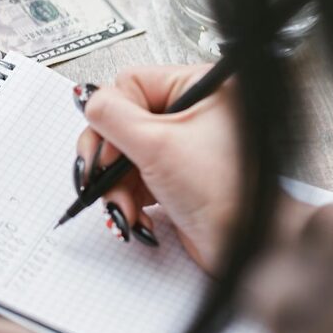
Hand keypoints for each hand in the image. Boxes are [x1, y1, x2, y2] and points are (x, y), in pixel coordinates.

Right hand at [76, 65, 240, 271]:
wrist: (247, 247)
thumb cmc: (226, 194)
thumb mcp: (156, 145)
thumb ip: (111, 116)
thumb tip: (85, 98)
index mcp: (199, 88)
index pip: (130, 84)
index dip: (112, 118)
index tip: (111, 151)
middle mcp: (192, 112)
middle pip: (121, 121)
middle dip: (109, 159)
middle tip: (102, 177)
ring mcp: (182, 145)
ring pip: (123, 153)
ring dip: (116, 185)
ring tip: (124, 209)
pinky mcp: (175, 175)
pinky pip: (133, 176)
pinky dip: (128, 197)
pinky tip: (134, 216)